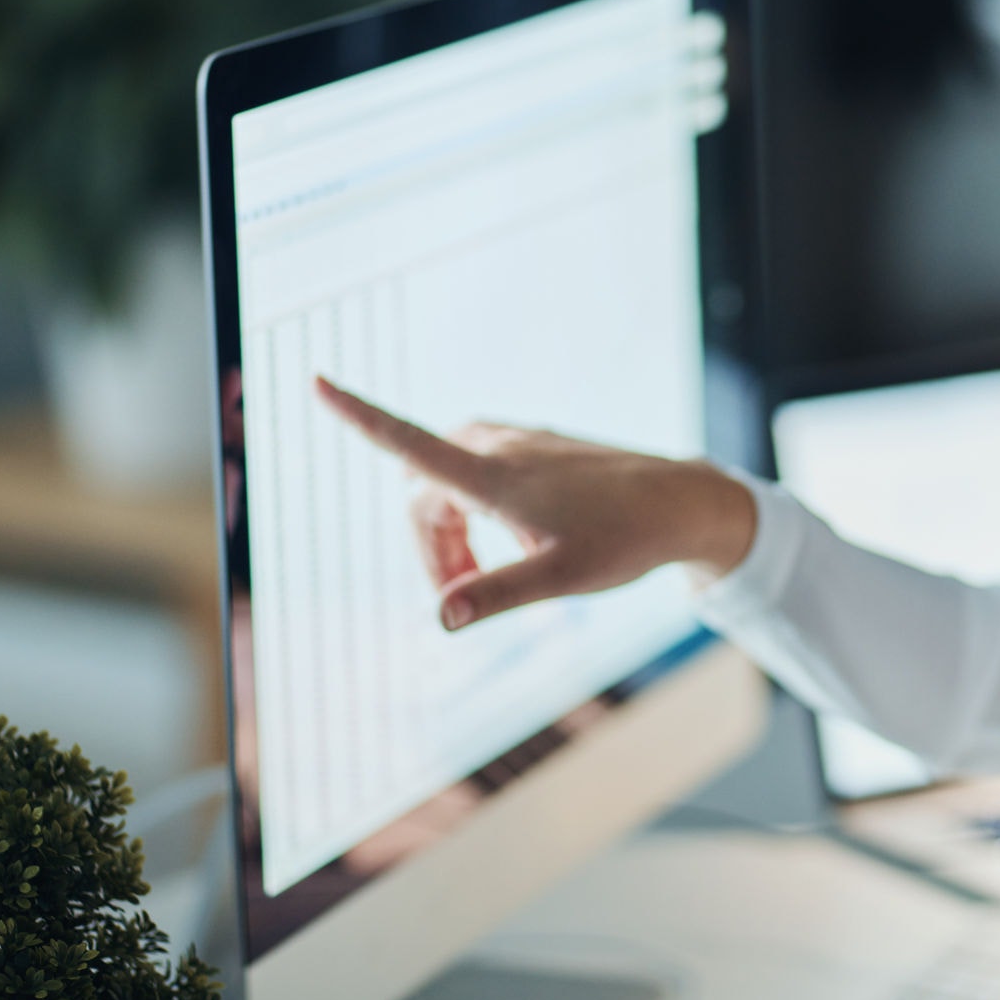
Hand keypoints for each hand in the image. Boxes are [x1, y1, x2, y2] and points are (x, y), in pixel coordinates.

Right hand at [313, 378, 757, 629]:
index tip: (316, 382)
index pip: (409, 443)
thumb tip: (440, 616)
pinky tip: (521, 541)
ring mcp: (520, 443)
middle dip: (430, 547)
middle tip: (461, 597)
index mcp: (495, 476)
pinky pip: (480, 473)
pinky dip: (478, 512)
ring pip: (450, 484)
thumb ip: (496, 595)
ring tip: (490, 572)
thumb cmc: (626, 541)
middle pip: (424, 494)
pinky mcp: (537, 448)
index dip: (359, 416)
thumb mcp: (561, 578)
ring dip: (452, 531)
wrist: (683, 503)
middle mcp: (500, 447)